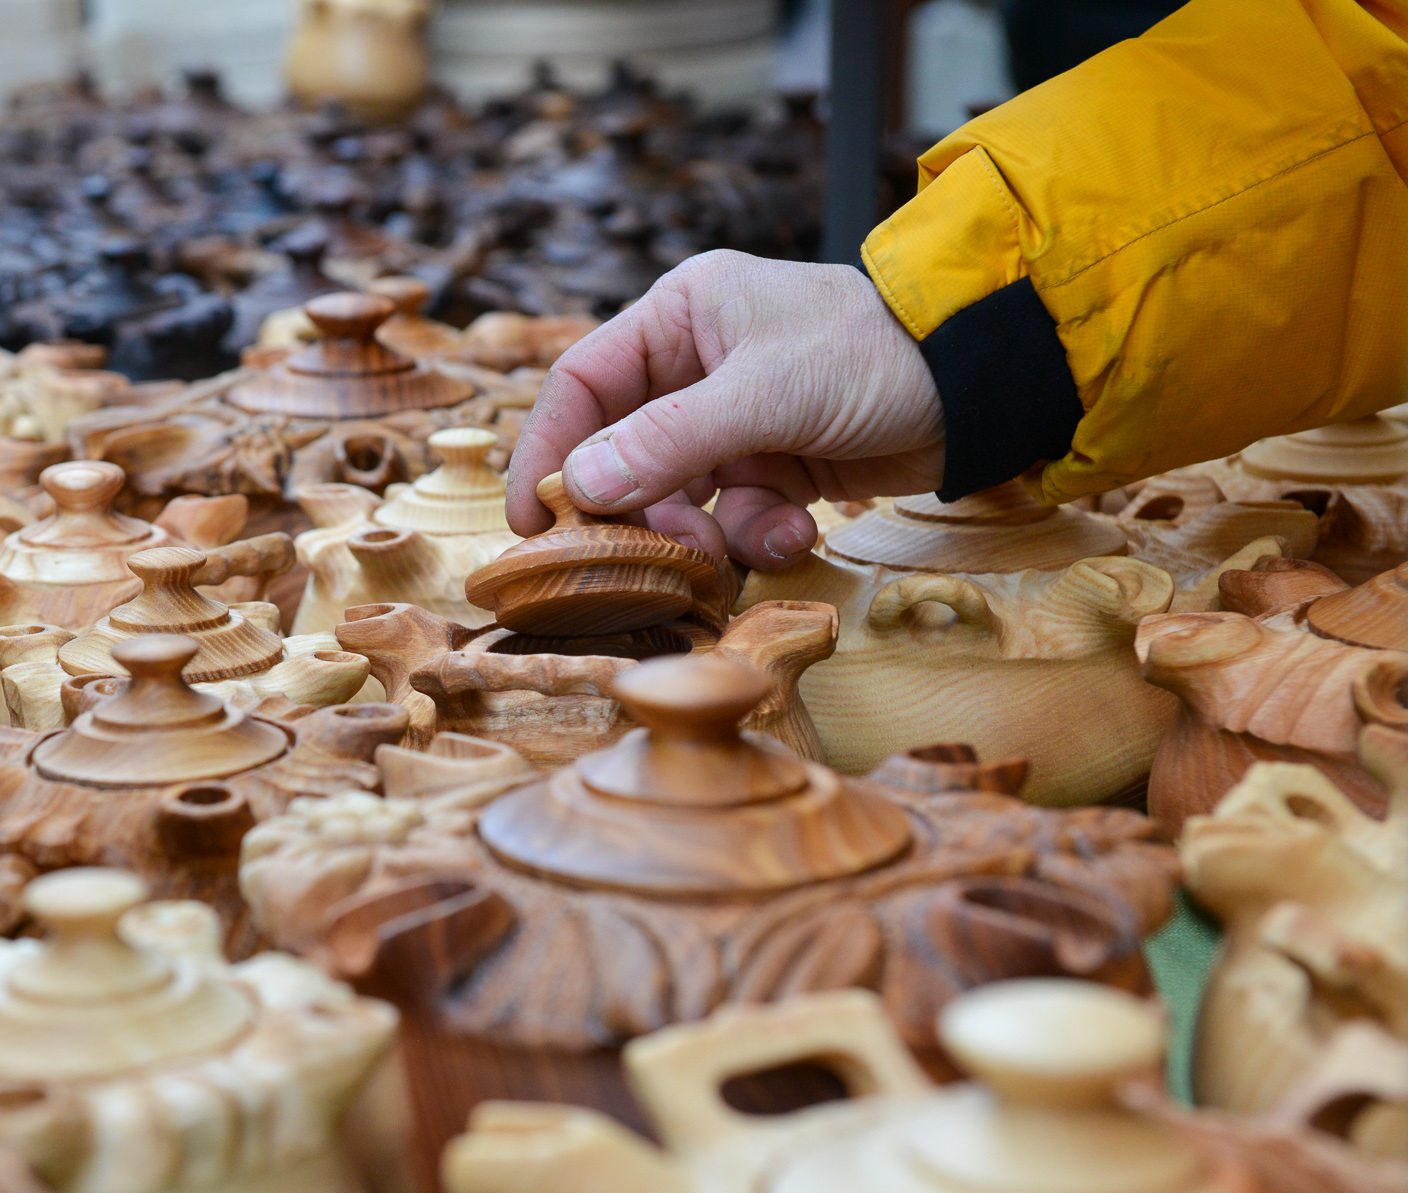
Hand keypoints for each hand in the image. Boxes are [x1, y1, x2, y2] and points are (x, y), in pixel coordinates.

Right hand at [506, 252, 946, 568]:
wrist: (985, 386)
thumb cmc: (875, 353)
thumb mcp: (763, 394)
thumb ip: (666, 442)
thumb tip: (579, 486)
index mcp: (681, 316)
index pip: (581, 385)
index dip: (549, 451)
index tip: (533, 520)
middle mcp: (699, 364)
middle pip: (624, 453)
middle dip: (643, 510)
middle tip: (655, 552)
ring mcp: (738, 418)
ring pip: (679, 497)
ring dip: (707, 532)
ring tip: (746, 540)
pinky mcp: (779, 463)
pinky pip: (735, 516)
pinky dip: (758, 535)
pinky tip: (797, 530)